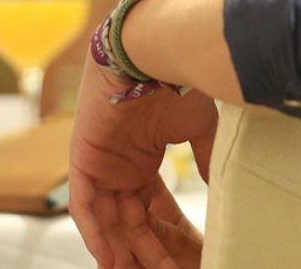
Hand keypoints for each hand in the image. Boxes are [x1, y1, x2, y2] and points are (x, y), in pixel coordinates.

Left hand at [69, 57, 218, 267]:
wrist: (153, 52)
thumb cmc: (178, 81)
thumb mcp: (199, 127)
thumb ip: (203, 157)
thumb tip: (218, 183)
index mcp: (143, 157)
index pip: (148, 208)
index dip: (159, 235)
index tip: (174, 260)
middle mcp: (119, 164)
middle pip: (127, 219)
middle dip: (141, 250)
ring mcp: (100, 164)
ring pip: (106, 218)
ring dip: (118, 249)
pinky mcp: (83, 160)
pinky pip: (84, 206)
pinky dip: (95, 232)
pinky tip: (110, 258)